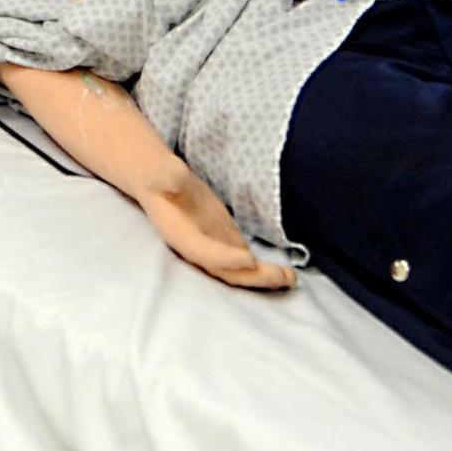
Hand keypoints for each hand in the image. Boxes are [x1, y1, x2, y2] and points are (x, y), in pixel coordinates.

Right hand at [135, 164, 294, 291]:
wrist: (163, 183)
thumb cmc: (161, 176)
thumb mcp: (162, 173)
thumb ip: (169, 177)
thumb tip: (174, 179)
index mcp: (181, 236)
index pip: (204, 252)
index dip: (226, 259)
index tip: (250, 259)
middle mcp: (199, 249)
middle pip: (226, 272)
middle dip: (254, 277)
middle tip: (282, 276)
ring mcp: (215, 249)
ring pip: (240, 271)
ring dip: (264, 277)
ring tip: (291, 277)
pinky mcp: (227, 244)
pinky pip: (246, 264)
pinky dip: (265, 270)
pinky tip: (287, 272)